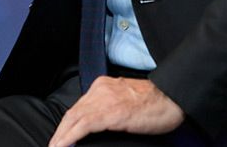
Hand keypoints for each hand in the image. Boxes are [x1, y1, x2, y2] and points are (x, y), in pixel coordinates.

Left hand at [48, 77, 183, 146]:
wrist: (174, 96)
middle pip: (72, 113)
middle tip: (53, 145)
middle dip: (60, 131)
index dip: (67, 123)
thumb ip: (112, 108)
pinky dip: (70, 136)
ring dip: (61, 136)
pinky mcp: (111, 113)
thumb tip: (101, 125)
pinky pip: (83, 125)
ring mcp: (104, 100)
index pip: (78, 107)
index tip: (61, 136)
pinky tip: (63, 145)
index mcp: (103, 86)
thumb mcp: (127, 101)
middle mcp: (100, 90)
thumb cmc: (157, 103)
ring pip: (74, 119)